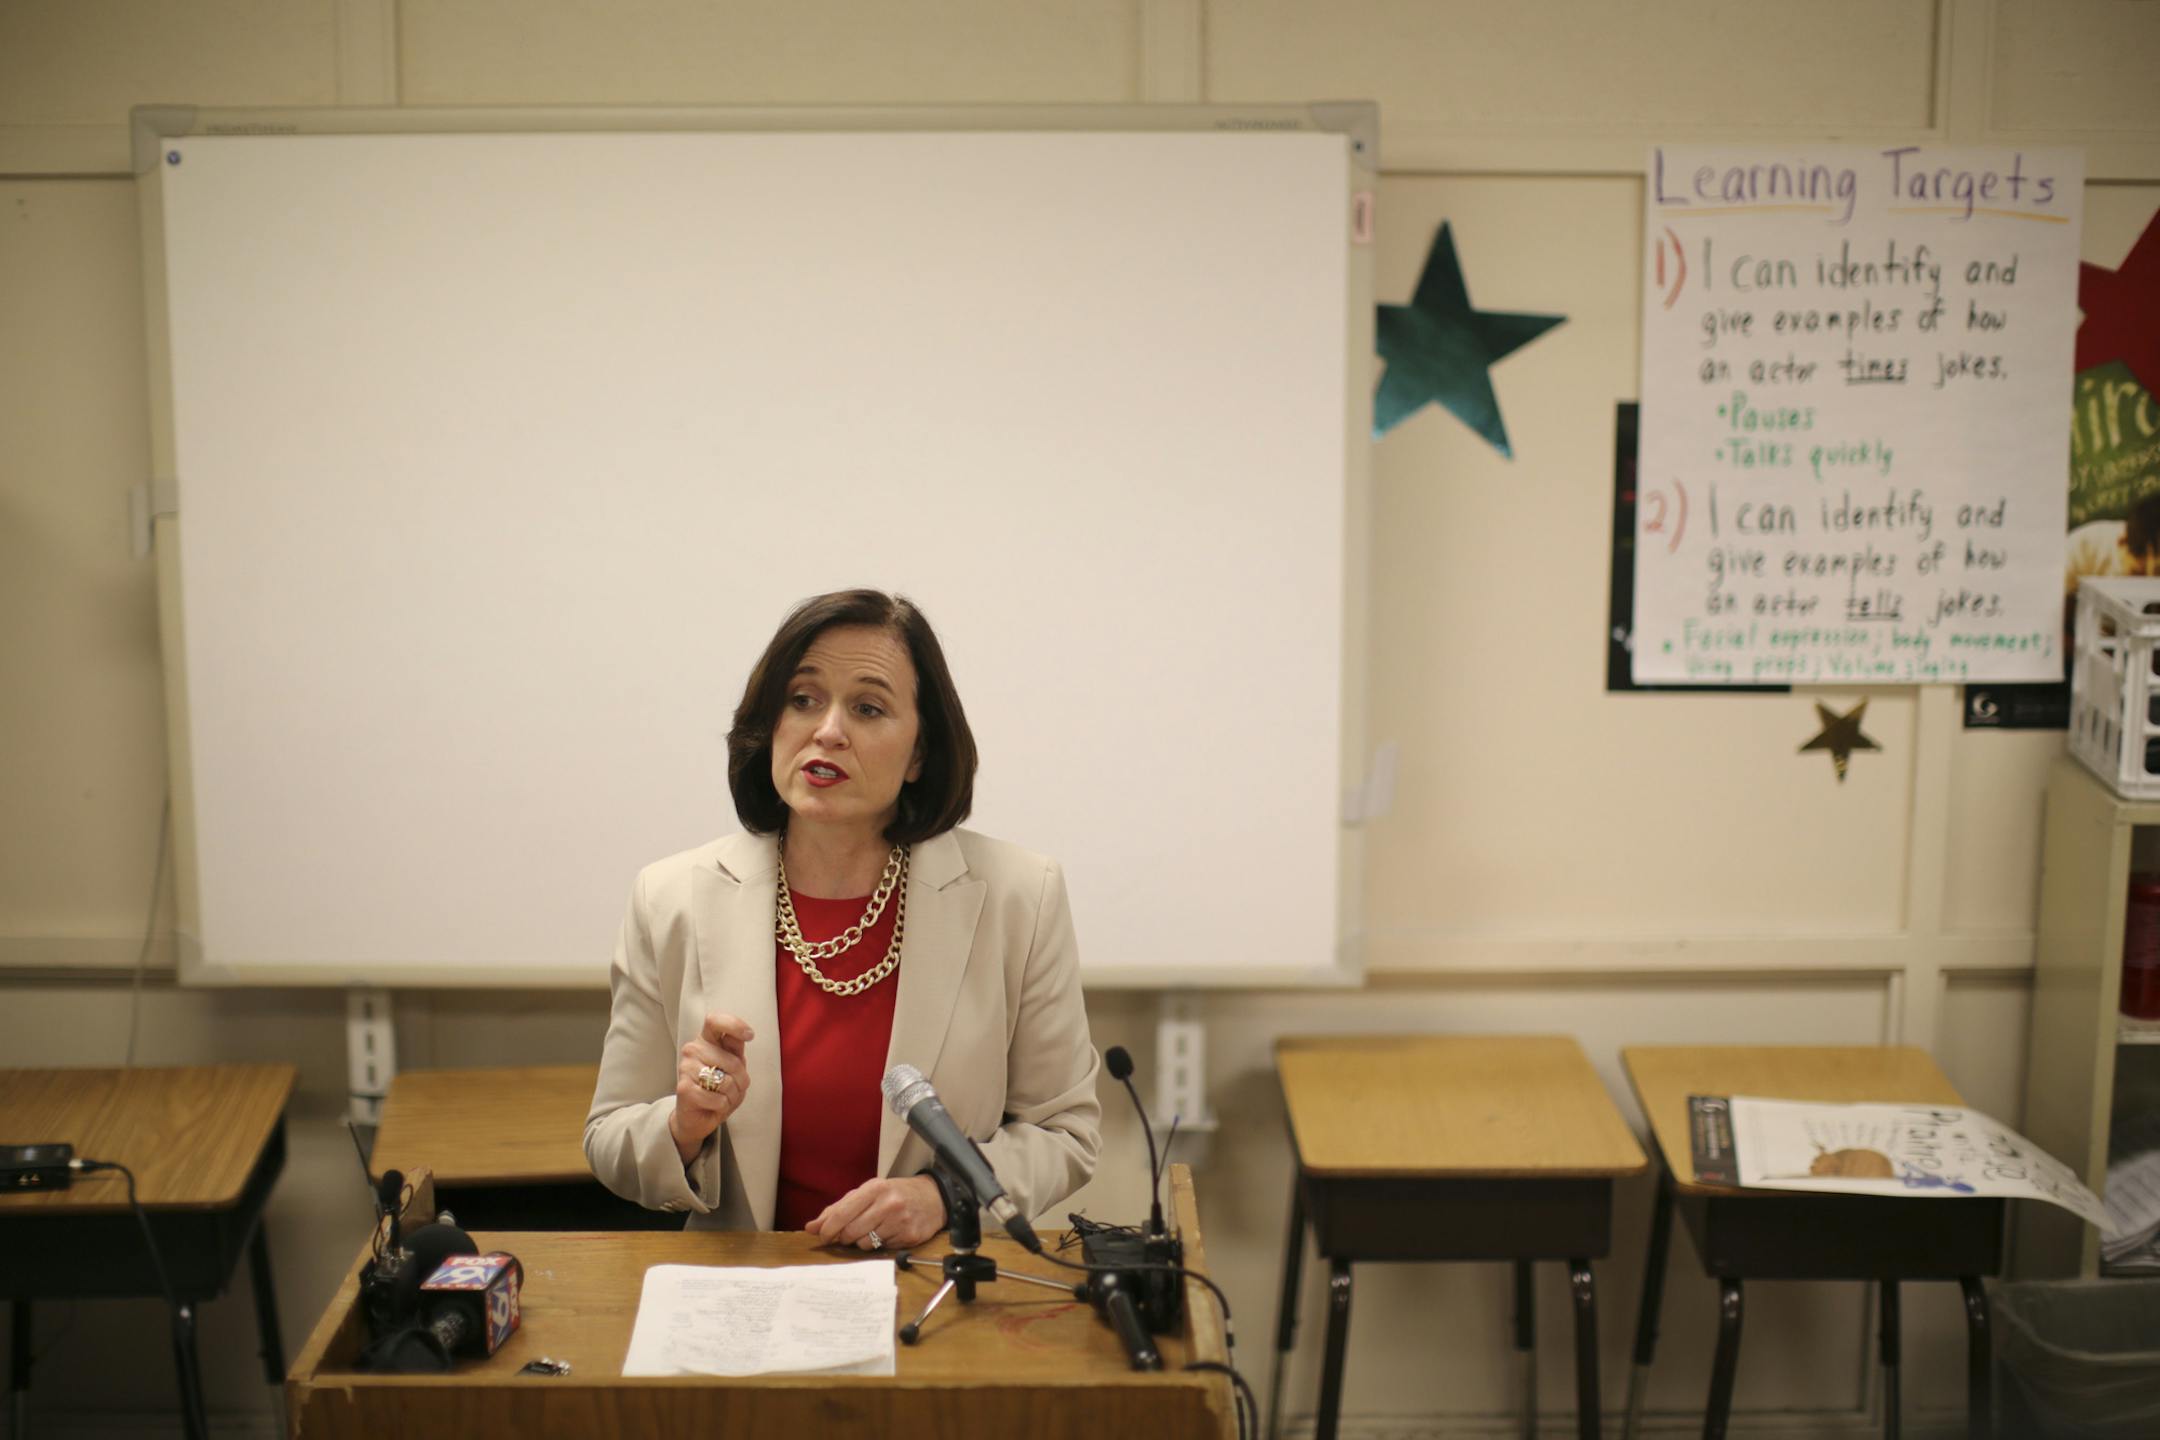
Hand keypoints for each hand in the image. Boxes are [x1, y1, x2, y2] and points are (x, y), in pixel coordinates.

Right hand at [670, 1012, 754, 1164]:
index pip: (715, 1021)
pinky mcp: (684, 1088)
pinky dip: (722, 1105)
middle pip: (732, 1061)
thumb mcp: (733, 1066)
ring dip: (731, 1095)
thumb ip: (736, 1049)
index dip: (734, 1025)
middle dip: (741, 1080)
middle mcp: (693, 1050)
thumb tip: (745, 1034)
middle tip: (733, 1087)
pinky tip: (713, 1105)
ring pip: (726, 1082)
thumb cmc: (717, 1089)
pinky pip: (717, 1098)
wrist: (698, 1116)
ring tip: (722, 1096)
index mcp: (706, 1040)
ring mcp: (686, 1068)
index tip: (749, 1035)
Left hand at [806, 1175, 945, 1251]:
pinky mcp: (909, 1237)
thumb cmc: (894, 1194)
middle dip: (844, 1237)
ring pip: (864, 1244)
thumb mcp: (867, 1193)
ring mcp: (900, 1221)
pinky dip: (879, 1245)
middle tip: (847, 1234)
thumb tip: (811, 1228)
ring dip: (861, 1242)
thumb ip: (838, 1209)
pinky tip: (887, 1233)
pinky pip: (881, 1250)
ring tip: (872, 1230)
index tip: (821, 1236)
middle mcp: (888, 1204)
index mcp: (875, 1188)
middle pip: (851, 1232)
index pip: (842, 1214)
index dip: (827, 1229)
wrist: (933, 1197)